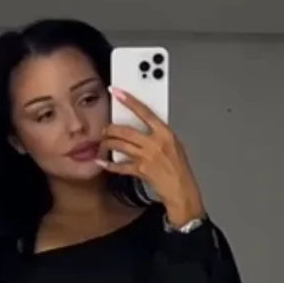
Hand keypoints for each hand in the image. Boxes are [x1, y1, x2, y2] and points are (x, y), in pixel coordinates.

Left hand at [98, 90, 204, 225]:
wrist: (181, 190)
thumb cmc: (179, 168)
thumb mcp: (175, 144)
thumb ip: (160, 133)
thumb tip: (146, 125)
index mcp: (164, 133)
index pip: (144, 112)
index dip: (129, 101)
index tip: (117, 92)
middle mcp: (154, 143)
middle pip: (125, 130)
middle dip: (110, 129)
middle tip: (105, 129)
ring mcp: (146, 156)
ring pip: (119, 145)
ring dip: (107, 144)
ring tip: (104, 143)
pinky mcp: (140, 170)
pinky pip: (119, 166)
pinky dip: (108, 164)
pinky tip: (102, 162)